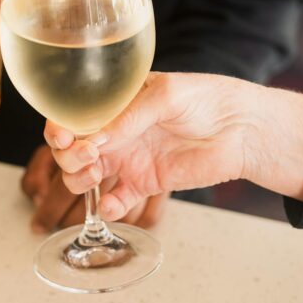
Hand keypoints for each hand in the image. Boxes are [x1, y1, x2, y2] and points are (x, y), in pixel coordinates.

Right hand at [45, 72, 302, 219]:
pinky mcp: (143, 184)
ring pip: (84, 176)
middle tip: (89, 156)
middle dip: (68, 155)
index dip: (59, 127)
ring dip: (79, 180)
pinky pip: (114, 200)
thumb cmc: (207, 100)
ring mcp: (126, 158)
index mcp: (113, 103)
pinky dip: (107, 207)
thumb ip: (128, 116)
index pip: (72, 114)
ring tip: (97, 176)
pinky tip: (113, 204)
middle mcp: (114, 131)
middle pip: (70, 148)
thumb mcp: (165, 95)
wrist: (243, 130)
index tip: (63, 136)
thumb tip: (95, 139)